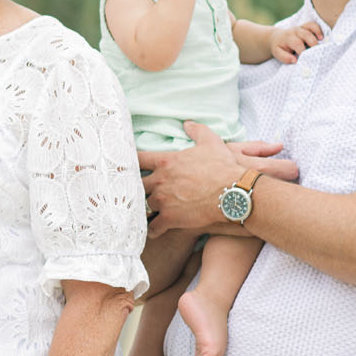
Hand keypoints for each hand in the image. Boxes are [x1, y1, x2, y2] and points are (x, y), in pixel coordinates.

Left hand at [136, 128, 298, 234]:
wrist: (233, 192)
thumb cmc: (223, 166)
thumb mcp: (211, 141)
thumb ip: (197, 130)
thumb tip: (187, 123)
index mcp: (165, 161)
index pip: (137, 159)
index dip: (128, 162)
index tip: (122, 167)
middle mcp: (160, 180)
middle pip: (137, 185)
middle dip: (137, 189)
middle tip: (134, 193)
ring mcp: (164, 200)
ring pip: (144, 205)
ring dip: (144, 208)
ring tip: (141, 212)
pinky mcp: (170, 218)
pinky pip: (153, 226)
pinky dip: (151, 229)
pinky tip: (150, 231)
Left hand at [270, 21, 324, 63]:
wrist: (276, 37)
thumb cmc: (279, 47)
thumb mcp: (277, 53)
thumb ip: (285, 57)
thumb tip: (295, 60)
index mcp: (288, 38)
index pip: (297, 44)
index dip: (303, 51)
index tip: (306, 59)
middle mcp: (295, 31)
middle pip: (306, 35)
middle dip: (313, 44)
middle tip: (317, 52)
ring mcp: (301, 27)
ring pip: (311, 26)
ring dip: (318, 33)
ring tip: (321, 41)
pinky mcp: (305, 26)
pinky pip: (313, 25)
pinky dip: (319, 29)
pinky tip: (321, 38)